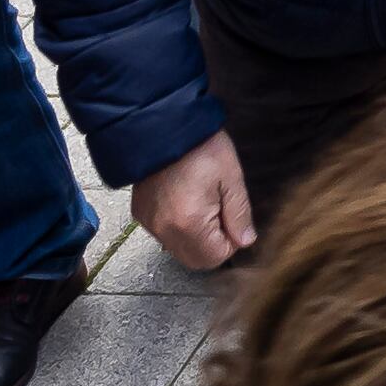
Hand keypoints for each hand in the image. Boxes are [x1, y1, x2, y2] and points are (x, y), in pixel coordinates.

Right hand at [134, 132, 256, 270]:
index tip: (230, 217)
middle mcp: (165, 229)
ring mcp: (149, 223)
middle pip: (195, 260)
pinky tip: (183, 201)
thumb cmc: (202, 148)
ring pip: (178, 249)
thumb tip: (245, 241)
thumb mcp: (231, 179)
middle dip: (212, 245)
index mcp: (190, 223)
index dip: (230, 242)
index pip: (215, 258)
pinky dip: (177, 227)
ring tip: (200, 203)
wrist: (164, 125)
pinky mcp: (140, 214)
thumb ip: (239, 215)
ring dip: (194, 238)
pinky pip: (163, 234)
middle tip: (218, 212)